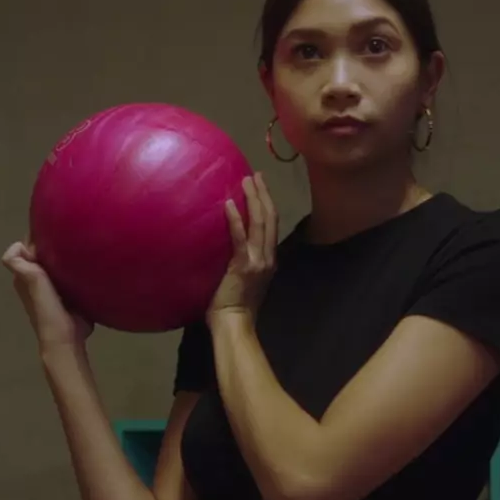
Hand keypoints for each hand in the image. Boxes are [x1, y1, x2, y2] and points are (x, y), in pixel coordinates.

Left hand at [2, 240, 93, 351]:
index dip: (38, 236)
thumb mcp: (33, 284)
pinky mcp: (68, 294)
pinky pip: (71, 273)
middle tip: (73, 236)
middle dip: (54, 243)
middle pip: (44, 253)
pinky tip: (86, 265)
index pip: (28, 246)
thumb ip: (22, 265)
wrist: (66, 339)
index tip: (55, 227)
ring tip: (81, 246)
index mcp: (24, 275)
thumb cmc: (48, 311)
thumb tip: (16, 245)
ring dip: (67, 255)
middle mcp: (36, 279)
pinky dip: (76, 268)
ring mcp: (52, 287)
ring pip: (58, 262)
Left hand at [208, 173, 277, 323]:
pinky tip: (229, 204)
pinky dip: (236, 219)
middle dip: (264, 195)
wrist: (234, 324)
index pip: (272, 226)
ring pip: (261, 223)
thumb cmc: (232, 307)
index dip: (267, 204)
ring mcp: (258, 261)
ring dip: (254, 199)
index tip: (261, 187)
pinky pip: (241, 237)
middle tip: (256, 175)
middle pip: (270, 218)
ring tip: (247, 181)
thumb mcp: (244, 280)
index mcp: (268, 260)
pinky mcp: (244, 265)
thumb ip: (242, 262)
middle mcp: (268, 257)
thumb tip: (228, 246)